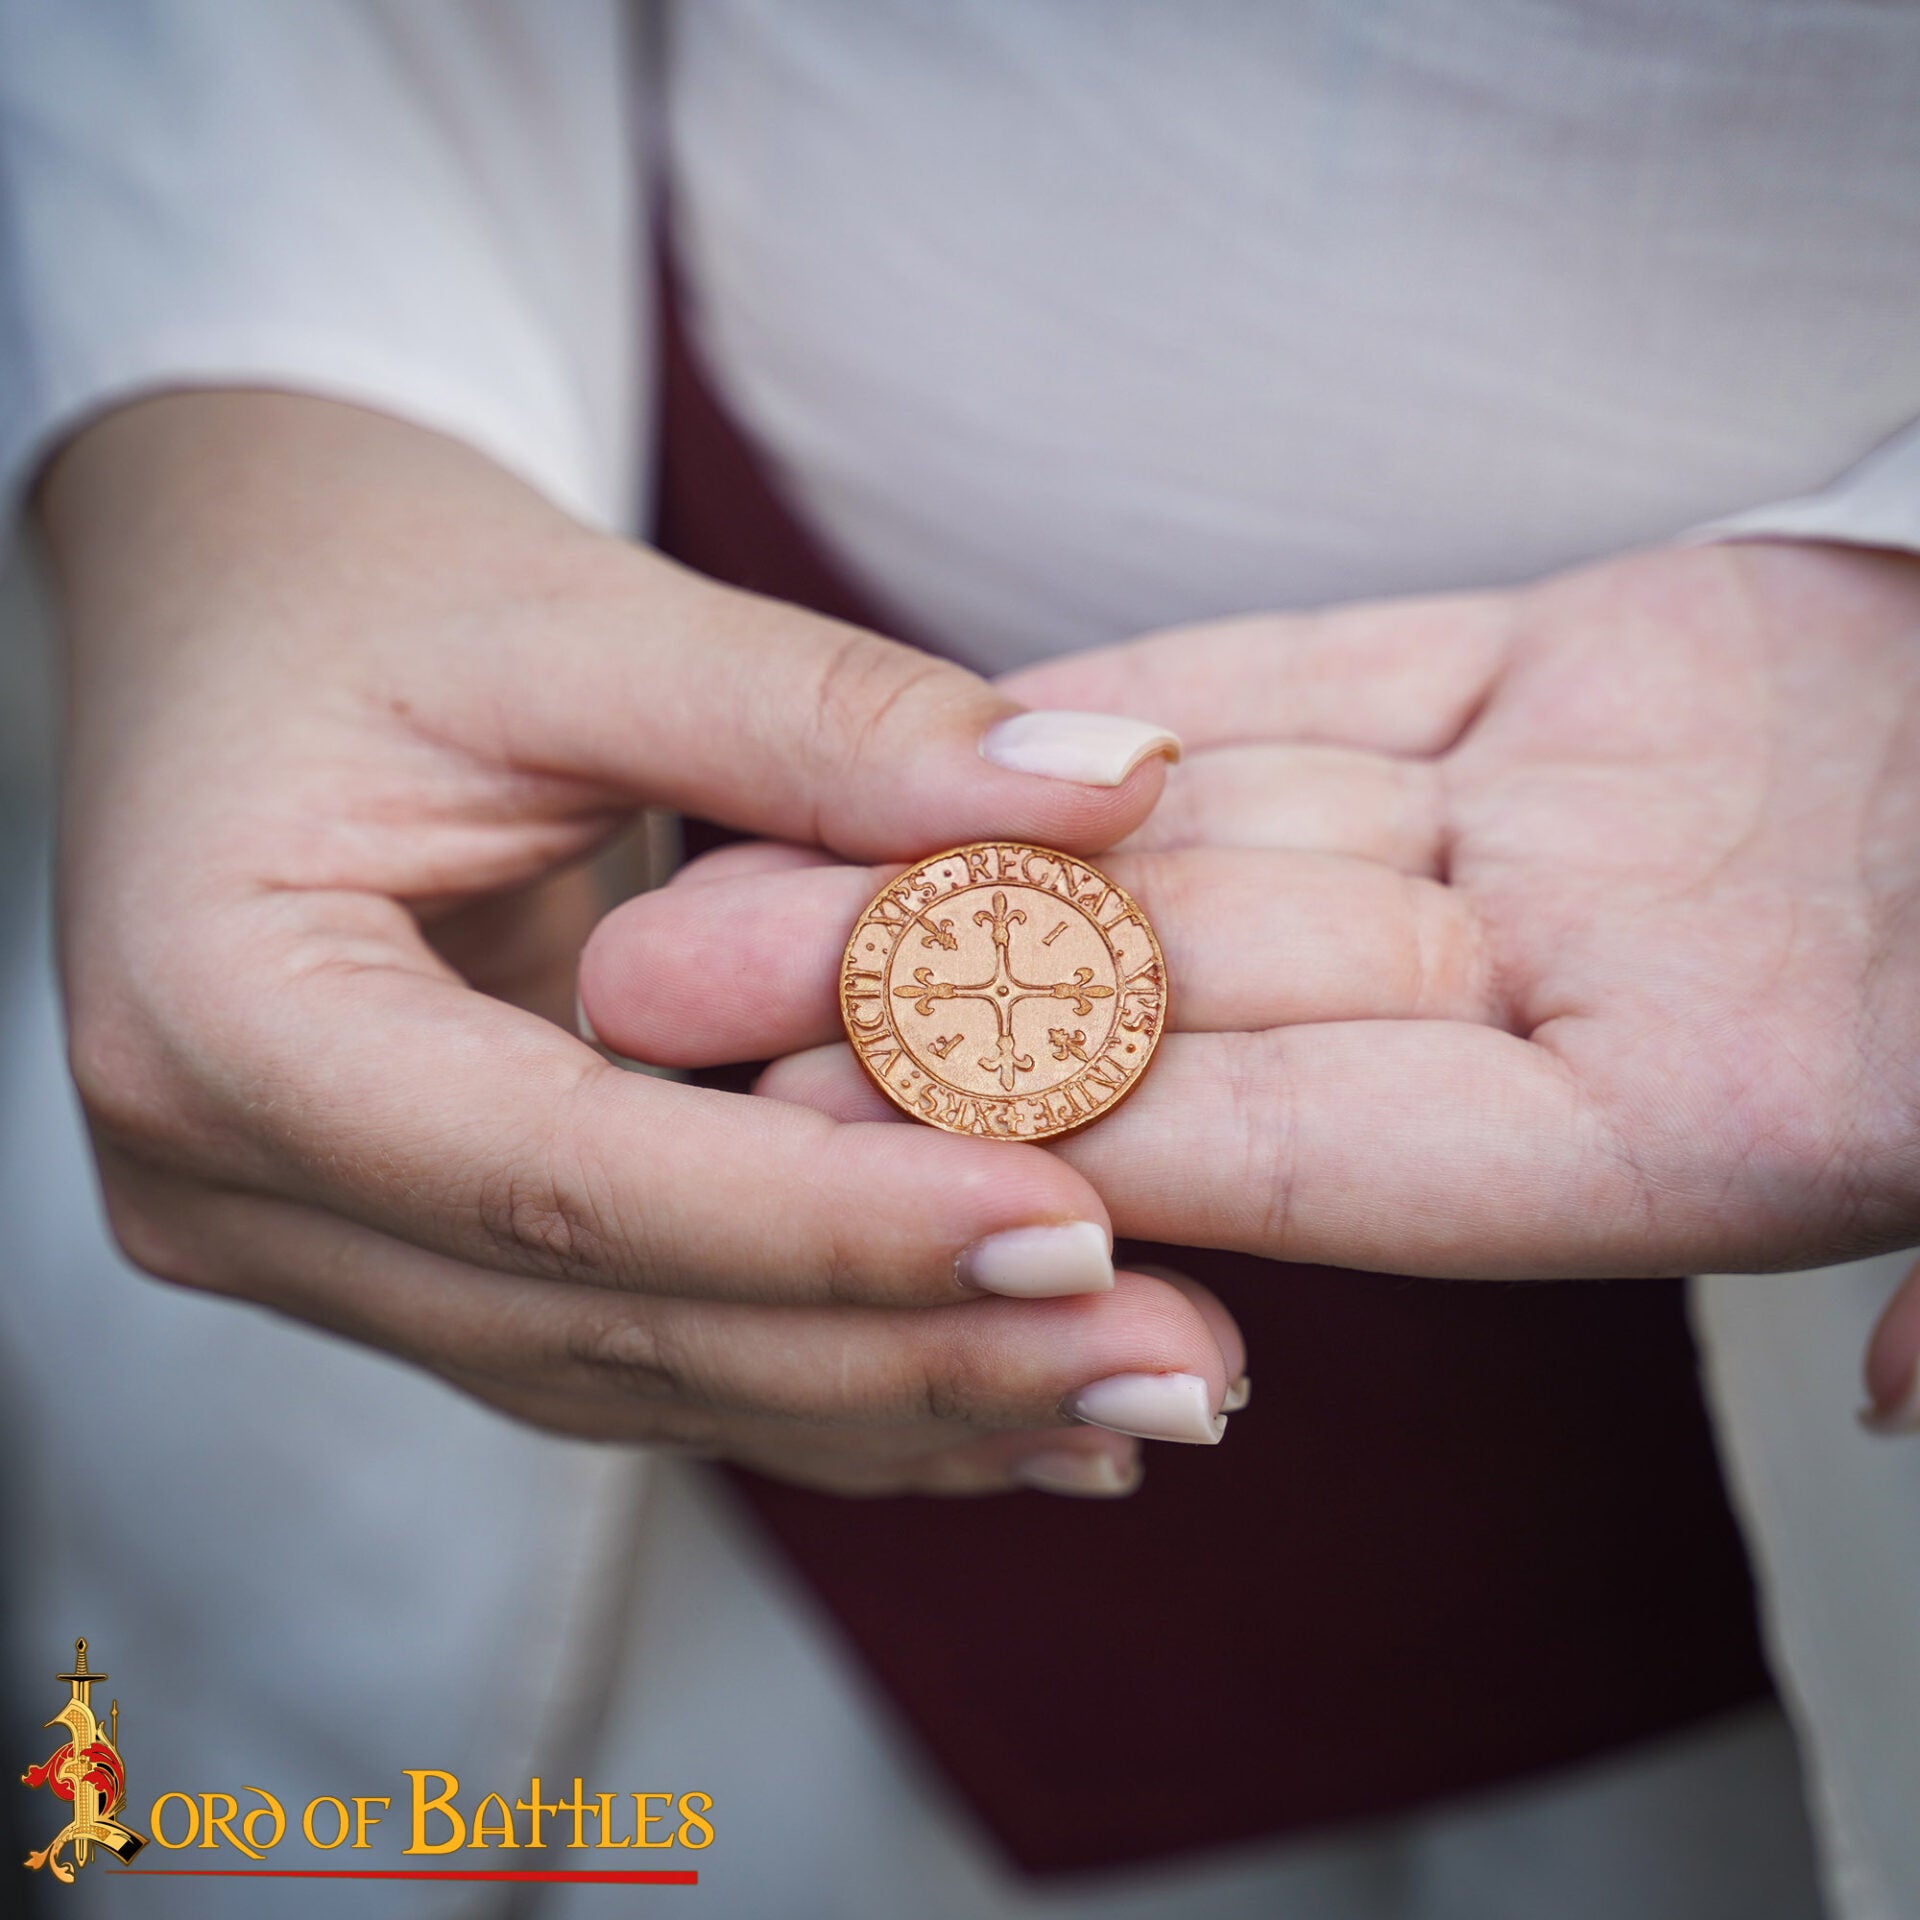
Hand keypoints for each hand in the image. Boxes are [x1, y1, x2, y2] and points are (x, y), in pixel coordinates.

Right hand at [44, 390, 1235, 1497]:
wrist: (243, 618)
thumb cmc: (369, 587)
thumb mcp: (582, 621)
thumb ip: (835, 717)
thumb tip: (1116, 789)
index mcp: (226, 1018)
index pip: (563, 1176)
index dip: (830, 1222)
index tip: (1076, 1227)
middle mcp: (245, 1187)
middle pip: (617, 1323)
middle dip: (914, 1353)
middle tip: (1175, 1361)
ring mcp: (324, 1247)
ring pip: (647, 1374)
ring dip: (906, 1394)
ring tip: (1145, 1385)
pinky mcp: (425, 1256)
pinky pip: (649, 1351)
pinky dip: (840, 1372)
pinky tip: (1024, 1397)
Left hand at [584, 539, 1919, 1286]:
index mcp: (1691, 1124)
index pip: (1317, 1149)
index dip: (1082, 1143)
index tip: (853, 1139)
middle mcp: (1573, 988)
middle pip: (1201, 995)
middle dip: (934, 1002)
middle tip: (682, 1000)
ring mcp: (1547, 827)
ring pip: (1206, 840)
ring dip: (966, 849)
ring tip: (731, 859)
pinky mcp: (1557, 670)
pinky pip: (1304, 687)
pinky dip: (1122, 710)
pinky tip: (946, 727)